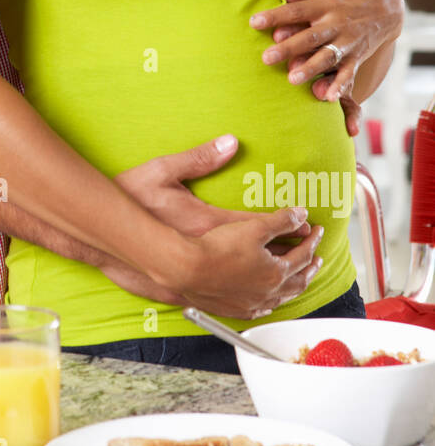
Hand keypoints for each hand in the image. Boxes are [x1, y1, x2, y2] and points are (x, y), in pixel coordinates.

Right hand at [100, 133, 314, 303]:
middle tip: (318, 239)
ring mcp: (227, 287)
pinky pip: (257, 304)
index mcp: (223, 227)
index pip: (271, 226)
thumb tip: (229, 142)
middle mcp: (231, 261)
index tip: (306, 219)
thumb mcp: (162, 173)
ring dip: (297, 275)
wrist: (127, 256)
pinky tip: (276, 297)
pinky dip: (274, 297)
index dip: (293, 222)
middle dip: (305, 250)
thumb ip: (198, 157)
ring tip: (310, 268)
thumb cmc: (138, 212)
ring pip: (276, 287)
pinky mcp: (216, 300)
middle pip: (283, 260)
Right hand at [178, 208, 324, 318]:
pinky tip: (269, 302)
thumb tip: (301, 215)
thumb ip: (281, 221)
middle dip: (310, 267)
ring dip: (294, 286)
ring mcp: (252, 303)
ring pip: (282, 298)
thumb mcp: (254, 226)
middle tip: (316, 258)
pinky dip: (271, 304)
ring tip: (299, 279)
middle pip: (298, 281)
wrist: (187, 268)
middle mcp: (268, 292)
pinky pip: (261, 310)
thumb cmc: (217, 248)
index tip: (317, 232)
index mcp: (276, 272)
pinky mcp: (236, 310)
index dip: (312, 241)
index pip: (303, 255)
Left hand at [262, 0, 363, 136]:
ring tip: (292, 79)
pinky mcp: (357, 56)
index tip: (254, 22)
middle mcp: (336, 24)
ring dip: (311, 68)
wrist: (387, 6)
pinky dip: (339, 85)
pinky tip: (328, 98)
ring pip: (327, 57)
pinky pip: (348, 73)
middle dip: (289, 48)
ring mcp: (347, 42)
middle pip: (310, 37)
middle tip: (266, 58)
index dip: (276, 16)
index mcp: (325, 4)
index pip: (297, 10)